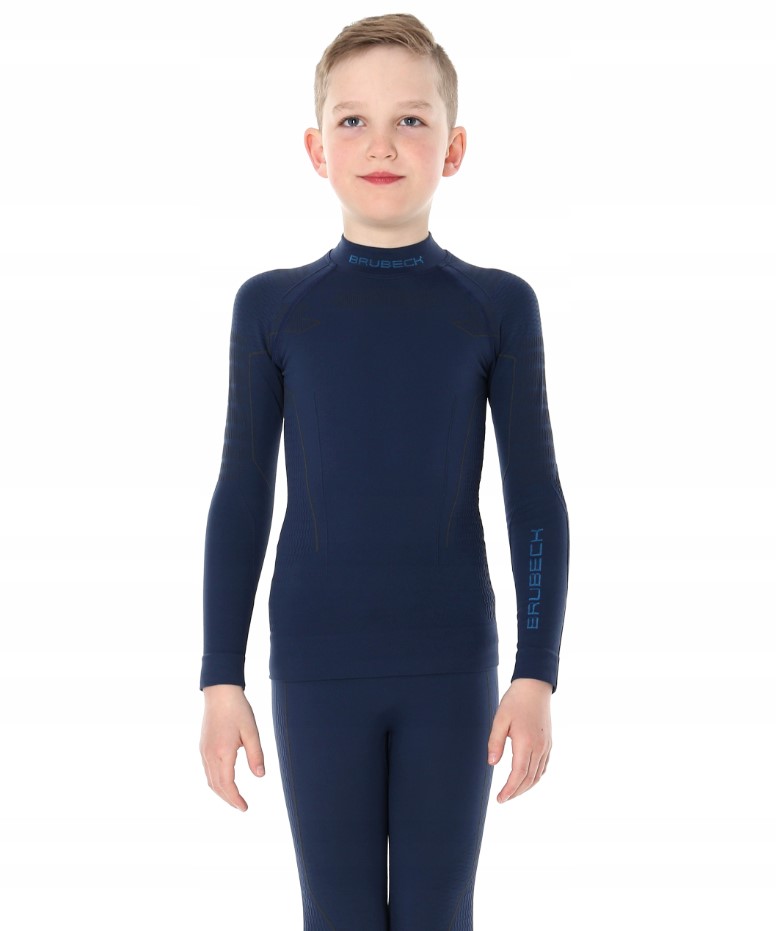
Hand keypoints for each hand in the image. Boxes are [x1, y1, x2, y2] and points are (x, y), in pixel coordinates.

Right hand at [199, 684, 265, 810]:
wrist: (219, 692)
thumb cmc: (238, 709)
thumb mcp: (251, 731)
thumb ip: (256, 754)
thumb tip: (260, 776)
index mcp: (222, 752)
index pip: (227, 784)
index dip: (235, 799)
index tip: (244, 808)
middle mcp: (209, 754)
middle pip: (217, 786)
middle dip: (229, 799)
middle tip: (242, 807)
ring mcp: (204, 751)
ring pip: (210, 780)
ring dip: (221, 792)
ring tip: (234, 798)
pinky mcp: (203, 746)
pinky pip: (208, 770)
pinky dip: (216, 781)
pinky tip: (225, 781)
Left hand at [487, 677, 551, 802]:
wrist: (535, 686)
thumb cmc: (515, 701)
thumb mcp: (500, 719)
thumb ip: (495, 742)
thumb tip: (492, 764)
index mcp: (526, 742)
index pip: (519, 774)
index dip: (510, 790)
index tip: (500, 799)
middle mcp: (539, 747)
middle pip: (529, 779)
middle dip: (516, 792)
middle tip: (503, 799)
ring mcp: (546, 745)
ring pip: (538, 775)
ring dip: (526, 787)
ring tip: (512, 792)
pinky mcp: (548, 742)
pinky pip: (543, 766)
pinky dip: (535, 777)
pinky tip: (526, 778)